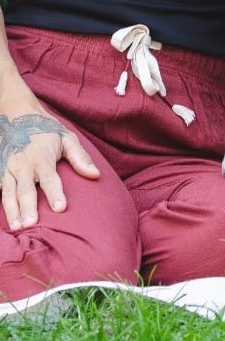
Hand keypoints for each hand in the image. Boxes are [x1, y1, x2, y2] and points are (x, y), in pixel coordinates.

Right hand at [0, 112, 98, 228]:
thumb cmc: (48, 132)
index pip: (50, 179)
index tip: (61, 209)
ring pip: (8, 194)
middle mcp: (24, 166)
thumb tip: (96, 175)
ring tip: (17, 227)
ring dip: (12, 211)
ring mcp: (8, 170)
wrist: (19, 118)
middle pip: (26, 190)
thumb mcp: (67, 139)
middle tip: (31, 224)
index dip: (56, 194)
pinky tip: (3, 219)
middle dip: (28, 207)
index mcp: (42, 158)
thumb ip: (80, 158)